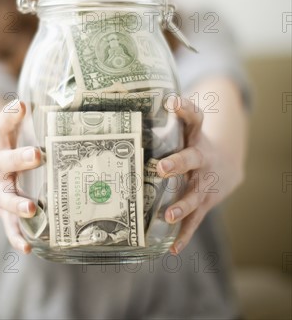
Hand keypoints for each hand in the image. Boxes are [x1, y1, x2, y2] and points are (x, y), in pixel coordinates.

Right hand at [0, 99, 41, 253]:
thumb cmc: (5, 151)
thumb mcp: (10, 134)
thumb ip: (31, 121)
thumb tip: (64, 102)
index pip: (2, 126)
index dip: (10, 115)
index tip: (22, 105)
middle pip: (6, 161)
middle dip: (20, 158)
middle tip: (37, 154)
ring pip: (6, 197)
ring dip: (18, 203)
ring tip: (31, 209)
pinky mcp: (1, 211)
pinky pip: (9, 225)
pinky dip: (16, 237)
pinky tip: (27, 247)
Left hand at [157, 96, 242, 254]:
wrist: (226, 165)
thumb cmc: (192, 143)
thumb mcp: (184, 129)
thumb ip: (162, 120)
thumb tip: (121, 107)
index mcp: (195, 136)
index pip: (194, 117)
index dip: (185, 107)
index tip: (171, 100)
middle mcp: (202, 158)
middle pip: (192, 158)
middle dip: (177, 163)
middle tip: (160, 168)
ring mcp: (205, 182)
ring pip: (195, 194)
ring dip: (182, 205)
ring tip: (168, 215)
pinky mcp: (205, 202)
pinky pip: (195, 220)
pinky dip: (185, 234)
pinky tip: (173, 248)